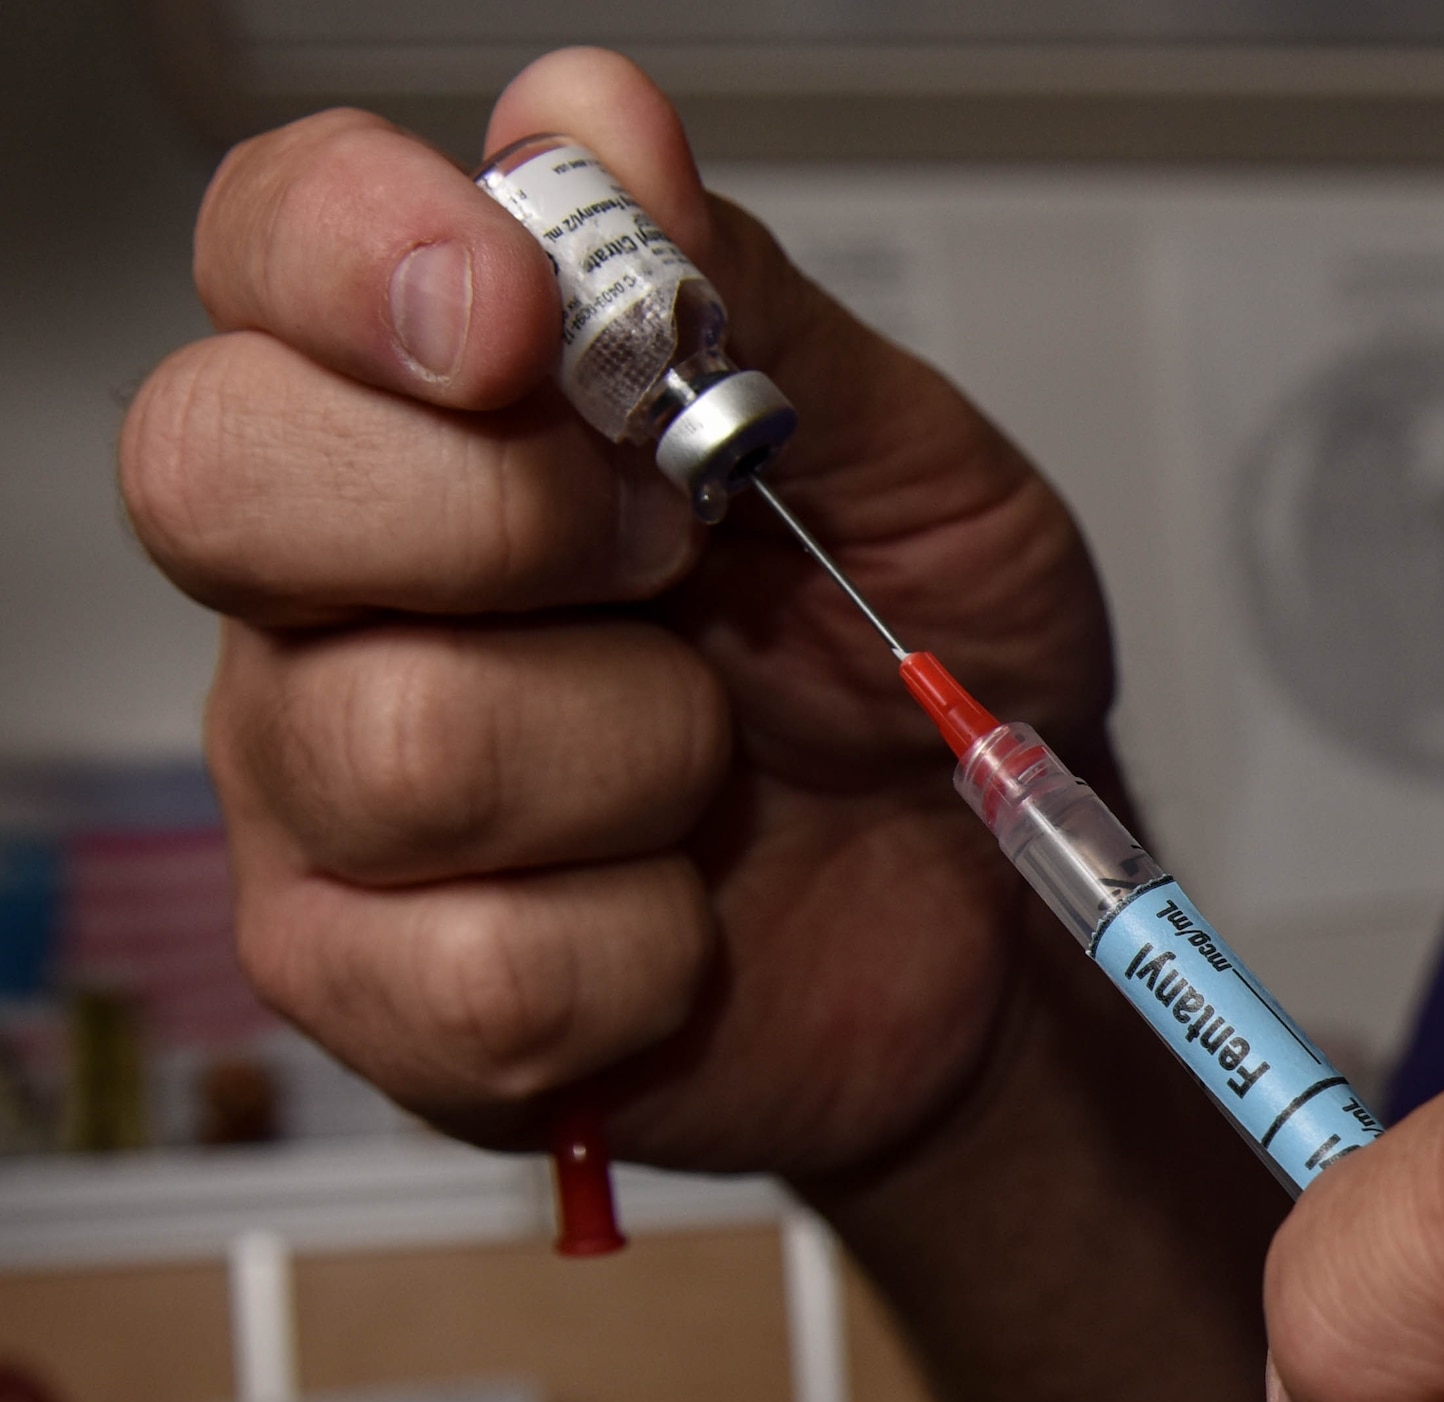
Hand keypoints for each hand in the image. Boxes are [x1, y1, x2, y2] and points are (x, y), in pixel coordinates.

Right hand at [119, 48, 1113, 1171]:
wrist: (982, 918)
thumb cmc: (926, 686)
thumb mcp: (904, 470)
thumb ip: (747, 305)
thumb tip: (593, 126)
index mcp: (443, 419)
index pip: (270, 251)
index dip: (352, 251)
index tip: (516, 313)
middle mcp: (340, 586)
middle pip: (216, 476)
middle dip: (496, 516)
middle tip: (670, 555)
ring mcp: (331, 794)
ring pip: (387, 741)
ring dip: (635, 754)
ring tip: (714, 767)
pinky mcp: (378, 989)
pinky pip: (469, 969)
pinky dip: (642, 950)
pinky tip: (683, 921)